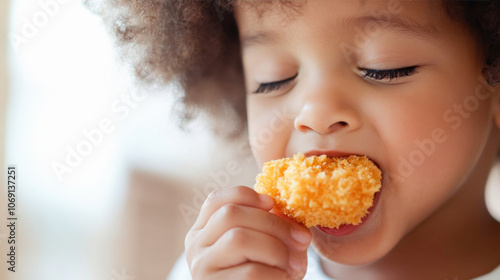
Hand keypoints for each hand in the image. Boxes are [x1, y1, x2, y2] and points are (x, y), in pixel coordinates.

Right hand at [185, 186, 311, 279]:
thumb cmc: (263, 275)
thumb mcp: (264, 245)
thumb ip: (271, 227)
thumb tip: (294, 225)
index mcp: (204, 229)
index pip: (218, 200)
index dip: (248, 196)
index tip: (273, 204)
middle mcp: (196, 245)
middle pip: (231, 214)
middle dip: (274, 223)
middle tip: (301, 239)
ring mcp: (202, 267)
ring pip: (238, 238)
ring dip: (275, 249)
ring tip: (292, 264)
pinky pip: (250, 271)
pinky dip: (275, 273)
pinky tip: (283, 279)